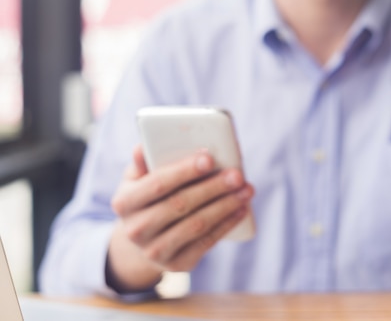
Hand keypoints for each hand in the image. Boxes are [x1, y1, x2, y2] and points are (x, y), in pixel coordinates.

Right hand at [106, 145, 253, 291]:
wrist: (146, 239)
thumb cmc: (148, 198)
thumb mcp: (139, 179)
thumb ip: (145, 161)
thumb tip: (144, 145)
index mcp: (124, 202)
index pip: (158, 184)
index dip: (184, 171)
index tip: (210, 158)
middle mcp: (135, 230)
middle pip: (180, 204)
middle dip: (212, 188)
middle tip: (237, 175)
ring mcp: (155, 251)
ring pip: (196, 225)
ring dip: (225, 206)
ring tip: (246, 190)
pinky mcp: (177, 264)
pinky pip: (206, 242)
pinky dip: (227, 224)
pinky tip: (241, 209)